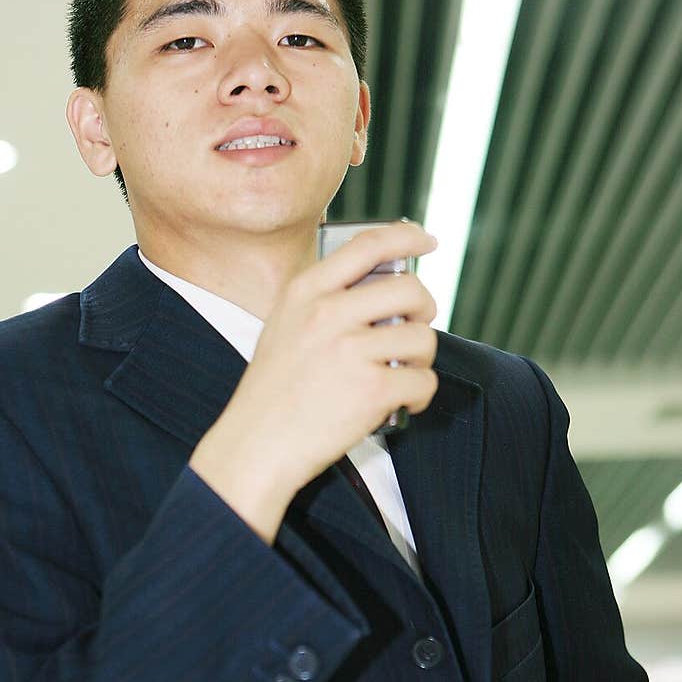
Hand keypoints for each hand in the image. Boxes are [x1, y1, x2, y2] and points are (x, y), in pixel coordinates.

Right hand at [189, 220, 438, 541]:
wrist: (255, 444)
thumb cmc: (271, 392)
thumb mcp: (284, 326)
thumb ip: (324, 301)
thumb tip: (384, 288)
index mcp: (306, 291)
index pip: (367, 244)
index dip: (406, 236)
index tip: (426, 241)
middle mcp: (328, 312)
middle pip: (410, 288)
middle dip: (424, 309)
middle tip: (415, 326)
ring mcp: (351, 350)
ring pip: (423, 338)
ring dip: (421, 359)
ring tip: (400, 374)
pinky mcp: (372, 389)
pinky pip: (423, 381)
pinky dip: (420, 395)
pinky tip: (402, 404)